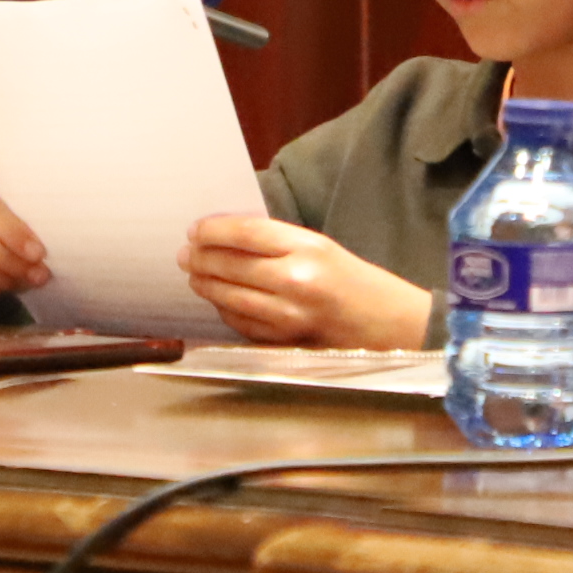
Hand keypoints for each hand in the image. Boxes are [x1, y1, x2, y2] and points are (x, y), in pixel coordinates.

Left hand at [179, 216, 434, 350]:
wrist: (387, 324)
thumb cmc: (353, 280)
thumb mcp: (321, 247)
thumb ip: (277, 242)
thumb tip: (225, 238)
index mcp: (308, 247)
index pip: (245, 234)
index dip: (213, 231)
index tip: (195, 231)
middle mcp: (296, 280)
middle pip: (231, 266)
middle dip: (201, 259)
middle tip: (185, 255)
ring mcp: (289, 315)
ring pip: (230, 297)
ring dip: (206, 285)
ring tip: (195, 276)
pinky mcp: (285, 341)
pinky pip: (242, 323)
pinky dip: (225, 310)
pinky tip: (218, 300)